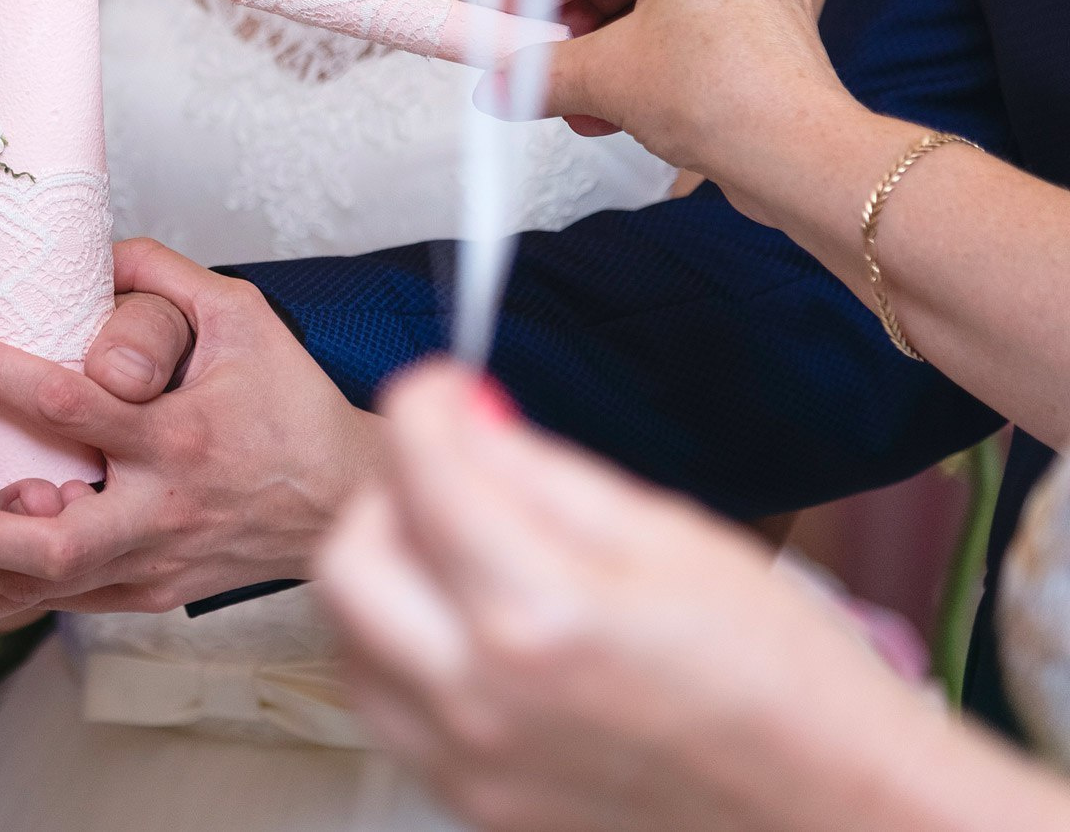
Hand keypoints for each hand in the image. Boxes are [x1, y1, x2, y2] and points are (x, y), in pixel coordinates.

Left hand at [0, 239, 379, 626]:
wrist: (346, 500)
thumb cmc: (291, 402)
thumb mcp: (240, 316)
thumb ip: (160, 274)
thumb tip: (84, 250)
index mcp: (181, 437)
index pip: (65, 402)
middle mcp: (163, 512)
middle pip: (47, 540)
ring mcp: (152, 565)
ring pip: (42, 588)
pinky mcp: (145, 595)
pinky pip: (56, 605)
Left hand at [320, 361, 952, 831]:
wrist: (830, 810)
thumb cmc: (782, 678)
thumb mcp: (670, 534)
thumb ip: (541, 471)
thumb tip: (462, 416)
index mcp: (541, 612)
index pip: (422, 468)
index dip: (425, 401)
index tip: (443, 387)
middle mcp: (482, 694)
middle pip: (348, 556)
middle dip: (388, 493)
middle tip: (449, 475)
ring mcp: (467, 758)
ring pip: (347, 635)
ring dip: (385, 573)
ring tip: (462, 554)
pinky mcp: (469, 800)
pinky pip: (383, 703)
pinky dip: (397, 649)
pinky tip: (464, 628)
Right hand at [488, 0, 853, 193]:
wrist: (806, 161)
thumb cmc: (725, 99)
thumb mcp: (605, 79)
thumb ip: (537, 74)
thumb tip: (497, 84)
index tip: (493, 17)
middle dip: (567, 30)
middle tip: (533, 67)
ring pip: (643, 12)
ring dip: (600, 60)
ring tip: (579, 105)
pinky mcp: (759, 35)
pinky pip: (678, 38)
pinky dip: (641, 71)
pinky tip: (618, 114)